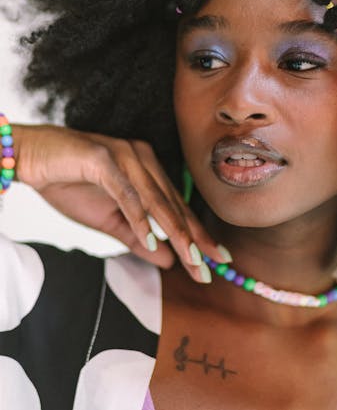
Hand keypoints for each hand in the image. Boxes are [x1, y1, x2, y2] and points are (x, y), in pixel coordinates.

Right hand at [11, 123, 230, 281]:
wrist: (31, 158)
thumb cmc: (69, 184)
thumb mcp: (108, 220)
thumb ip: (137, 238)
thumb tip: (167, 260)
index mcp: (148, 171)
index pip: (177, 208)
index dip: (198, 235)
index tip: (217, 261)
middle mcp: (143, 159)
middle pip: (173, 205)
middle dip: (194, 239)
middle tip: (211, 267)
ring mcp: (125, 156)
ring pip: (156, 199)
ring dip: (175, 231)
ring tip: (191, 260)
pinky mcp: (104, 158)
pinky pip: (126, 192)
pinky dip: (139, 217)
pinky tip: (152, 240)